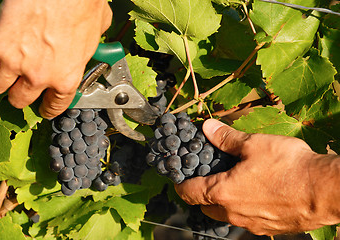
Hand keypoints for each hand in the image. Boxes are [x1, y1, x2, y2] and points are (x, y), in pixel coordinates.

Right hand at [0, 0, 111, 118]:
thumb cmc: (81, 4)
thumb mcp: (97, 32)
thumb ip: (90, 47)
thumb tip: (92, 42)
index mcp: (67, 78)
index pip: (54, 107)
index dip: (47, 109)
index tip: (43, 107)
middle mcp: (40, 77)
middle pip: (20, 100)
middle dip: (21, 94)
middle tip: (22, 85)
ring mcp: (15, 64)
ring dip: (1, 81)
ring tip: (6, 71)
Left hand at [175, 119, 339, 235]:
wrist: (326, 191)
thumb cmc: (288, 166)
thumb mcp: (254, 144)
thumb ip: (227, 138)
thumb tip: (208, 127)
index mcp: (223, 192)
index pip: (189, 193)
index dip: (180, 185)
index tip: (179, 179)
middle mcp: (233, 213)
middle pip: (205, 207)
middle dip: (202, 194)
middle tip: (208, 177)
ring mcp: (251, 224)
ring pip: (226, 215)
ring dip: (223, 202)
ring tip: (233, 183)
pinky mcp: (268, 229)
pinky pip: (246, 219)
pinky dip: (243, 208)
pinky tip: (256, 193)